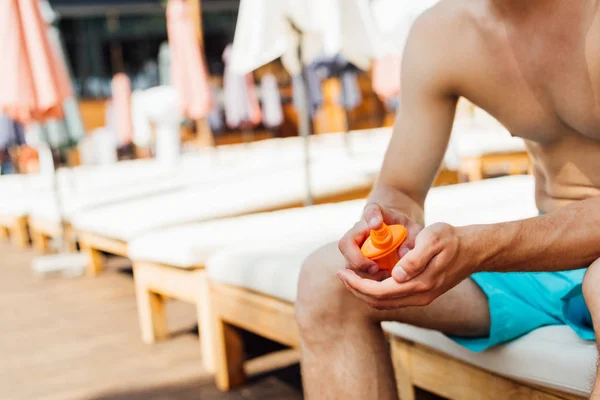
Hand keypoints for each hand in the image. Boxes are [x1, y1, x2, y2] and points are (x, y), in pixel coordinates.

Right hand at [337, 202, 422, 275]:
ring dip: (363, 274)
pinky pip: (354, 276)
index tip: (377, 224)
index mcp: (377, 215)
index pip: (371, 210)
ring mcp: (355, 248)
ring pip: (348, 264)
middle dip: (359, 260)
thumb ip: (413, 238)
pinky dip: (366, 283)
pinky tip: (383, 282)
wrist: (398, 234)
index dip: (371, 217)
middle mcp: (359, 230)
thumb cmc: (406, 231)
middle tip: (375, 268)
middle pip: (346, 244)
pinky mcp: (356, 264)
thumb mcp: (414, 232)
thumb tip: (404, 253)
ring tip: (383, 276)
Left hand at [337, 222, 479, 309]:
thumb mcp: (432, 240)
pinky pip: (393, 298)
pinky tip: (370, 277)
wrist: (473, 250)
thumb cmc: (450, 239)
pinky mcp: (423, 294)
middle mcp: (419, 296)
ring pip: (385, 303)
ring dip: (365, 292)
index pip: (378, 292)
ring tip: (351, 276)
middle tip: (342, 274)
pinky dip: (377, 291)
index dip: (357, 285)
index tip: (342, 272)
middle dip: (356, 290)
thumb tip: (396, 275)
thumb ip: (414, 258)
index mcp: (418, 284)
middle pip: (378, 302)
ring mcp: (422, 298)